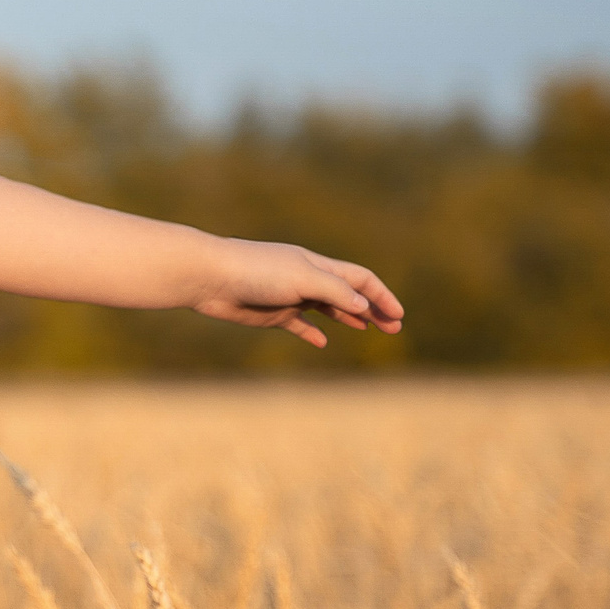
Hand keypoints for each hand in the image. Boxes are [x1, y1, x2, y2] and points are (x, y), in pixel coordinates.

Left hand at [193, 239, 405, 347]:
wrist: (211, 277)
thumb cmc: (256, 272)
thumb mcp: (302, 279)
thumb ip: (333, 291)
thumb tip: (362, 303)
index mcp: (318, 266)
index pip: (360, 279)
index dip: (381, 296)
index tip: (398, 316)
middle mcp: (307, 279)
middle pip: (348, 294)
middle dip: (373, 309)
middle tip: (394, 328)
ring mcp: (290, 297)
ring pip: (327, 308)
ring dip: (349, 318)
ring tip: (367, 329)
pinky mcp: (272, 314)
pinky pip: (299, 325)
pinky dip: (312, 333)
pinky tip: (322, 343)